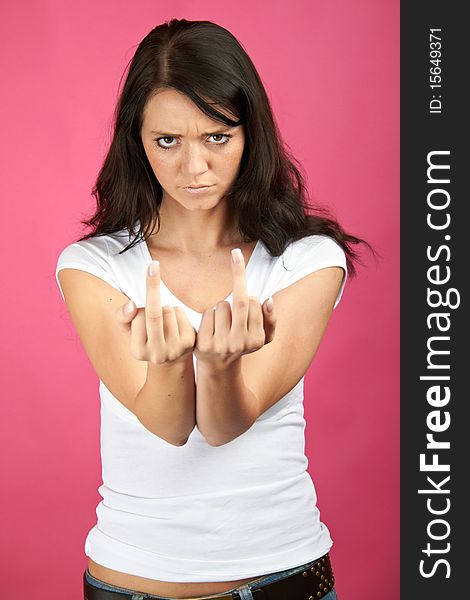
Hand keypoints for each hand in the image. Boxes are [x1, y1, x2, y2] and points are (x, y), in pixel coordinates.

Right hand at [115, 261, 195, 364]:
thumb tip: (131, 305)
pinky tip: (174, 323)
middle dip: (152, 287)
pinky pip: (180, 314)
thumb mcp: (128, 331)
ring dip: (165, 307)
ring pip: (169, 311)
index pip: (137, 319)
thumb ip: (122, 317)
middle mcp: (157, 353)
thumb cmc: (146, 340)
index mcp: (138, 351)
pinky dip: (176, 312)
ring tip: (163, 320)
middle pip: (154, 314)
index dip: (138, 306)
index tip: (144, 274)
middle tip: (153, 265)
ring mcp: (175, 349)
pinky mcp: (189, 343)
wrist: (170, 361)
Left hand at [194, 247, 276, 367]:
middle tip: (236, 261)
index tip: (246, 280)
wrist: (218, 365)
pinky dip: (210, 314)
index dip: (251, 296)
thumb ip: (271, 319)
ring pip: (222, 306)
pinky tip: (213, 326)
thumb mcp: (263, 336)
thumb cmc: (243, 343)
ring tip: (224, 319)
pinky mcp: (204, 344)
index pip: (254, 304)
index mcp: (256, 340)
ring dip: (223, 305)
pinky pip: (208, 313)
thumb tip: (269, 301)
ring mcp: (221, 344)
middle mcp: (239, 343)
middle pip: (240, 302)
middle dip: (238, 278)